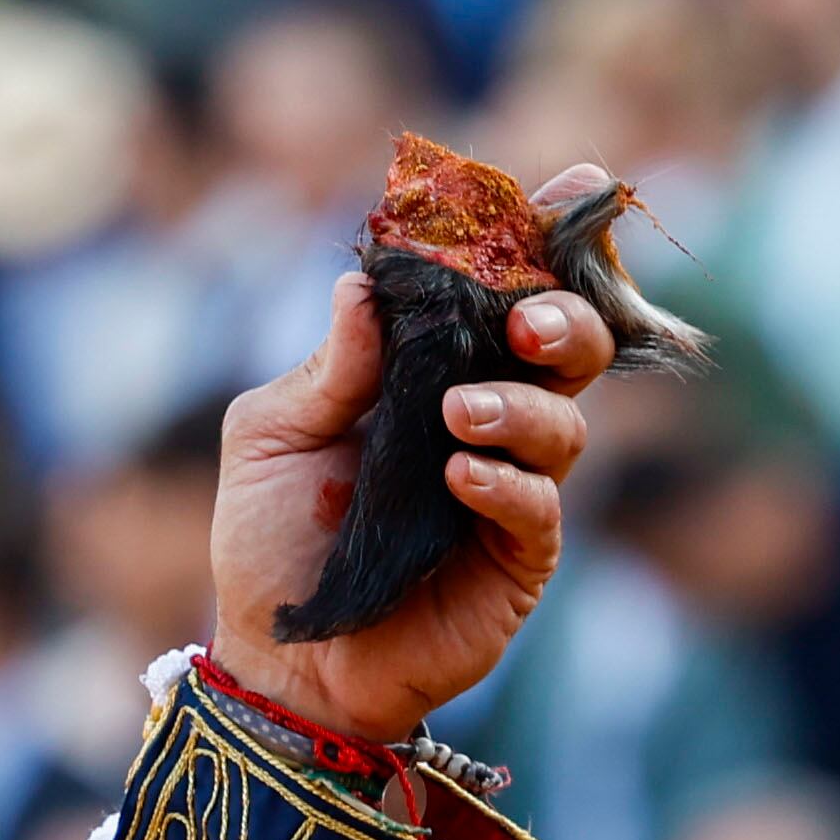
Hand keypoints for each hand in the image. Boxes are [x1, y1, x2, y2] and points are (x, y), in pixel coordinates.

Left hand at [205, 165, 620, 742]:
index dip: (543, 237)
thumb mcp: (267, 438)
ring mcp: (509, 491)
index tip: (573, 183)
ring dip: (521, 405)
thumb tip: (362, 284)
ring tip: (457, 412)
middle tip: (525, 319)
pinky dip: (505, 484)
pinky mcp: (515, 561)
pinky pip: (538, 510)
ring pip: (565, 424)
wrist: (275, 656)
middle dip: (563, 317)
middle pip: (568, 349)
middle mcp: (485, 422)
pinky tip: (460, 477)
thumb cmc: (268, 543)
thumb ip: (325, 367)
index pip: (501, 293)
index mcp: (430, 374)